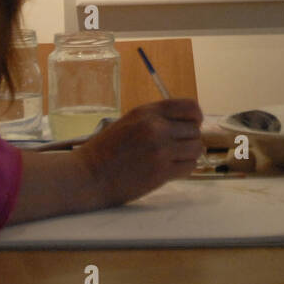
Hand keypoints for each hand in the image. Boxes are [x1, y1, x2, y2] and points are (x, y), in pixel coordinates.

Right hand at [73, 98, 202, 207]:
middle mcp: (156, 127)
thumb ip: (155, 120)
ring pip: (196, 148)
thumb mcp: (129, 122)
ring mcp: (161, 149)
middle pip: (195, 130)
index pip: (190, 107)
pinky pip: (189, 167)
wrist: (87, 176)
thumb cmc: (105, 151)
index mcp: (147, 112)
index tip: (192, 125)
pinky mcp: (162, 171)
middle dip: (189, 139)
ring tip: (174, 160)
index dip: (195, 117)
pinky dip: (184, 169)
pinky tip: (171, 170)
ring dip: (189, 155)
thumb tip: (185, 124)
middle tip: (177, 148)